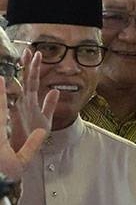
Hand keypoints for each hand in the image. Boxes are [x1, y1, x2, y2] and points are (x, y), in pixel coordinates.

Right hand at [3, 53, 58, 181]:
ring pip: (20, 87)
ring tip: (24, 58)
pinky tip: (11, 82)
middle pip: (26, 80)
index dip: (34, 67)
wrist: (27, 154)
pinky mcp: (15, 117)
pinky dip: (11, 91)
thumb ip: (49, 104)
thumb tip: (55, 90)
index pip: (33, 80)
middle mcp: (23, 102)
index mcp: (31, 101)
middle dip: (27, 65)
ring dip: (22, 74)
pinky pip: (12, 102)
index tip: (37, 52)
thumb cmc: (33, 136)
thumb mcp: (46, 119)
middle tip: (29, 49)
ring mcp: (19, 108)